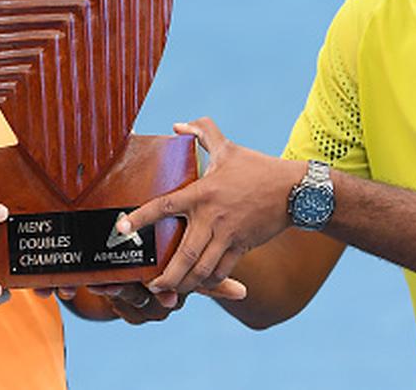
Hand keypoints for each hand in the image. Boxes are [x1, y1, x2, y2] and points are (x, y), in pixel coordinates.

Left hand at [118, 118, 303, 295]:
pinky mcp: (242, 248)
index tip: (120, 230)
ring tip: (170, 290)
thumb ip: (203, 132)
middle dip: (166, 276)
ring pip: (202, 270)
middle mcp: (212, 218)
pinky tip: (199, 284)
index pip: (164, 205)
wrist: (295, 191)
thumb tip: (178, 125)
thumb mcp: (229, 147)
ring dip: (185, 284)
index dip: (140, 218)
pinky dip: (208, 282)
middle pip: (184, 255)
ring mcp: (228, 236)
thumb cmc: (258, 168)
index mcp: (202, 193)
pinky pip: (222, 271)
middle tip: (151, 285)